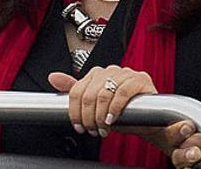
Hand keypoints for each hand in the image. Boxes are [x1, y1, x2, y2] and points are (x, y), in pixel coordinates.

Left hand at [49, 66, 171, 142]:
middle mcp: (109, 70)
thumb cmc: (121, 112)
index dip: (75, 111)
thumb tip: (52, 77)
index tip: (79, 126)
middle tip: (92, 130)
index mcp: (96, 74)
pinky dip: (115, 108)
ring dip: (101, 116)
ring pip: (104, 94)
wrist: (148, 121)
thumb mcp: (95, 105)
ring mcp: (125, 73)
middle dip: (88, 117)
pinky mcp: (140, 79)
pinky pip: (123, 92)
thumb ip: (75, 91)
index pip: (77, 91)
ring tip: (102, 128)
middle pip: (89, 94)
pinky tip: (112, 119)